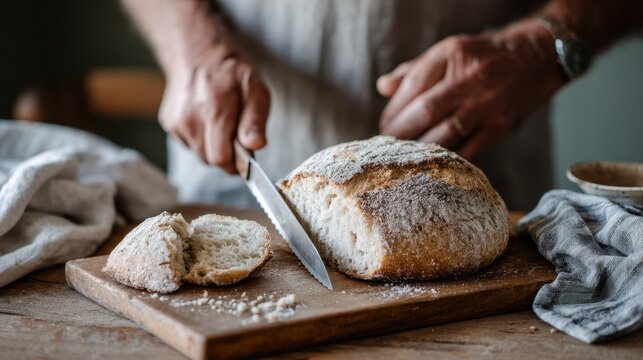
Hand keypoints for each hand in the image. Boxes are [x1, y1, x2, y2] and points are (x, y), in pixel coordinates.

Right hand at [159, 37, 269, 172]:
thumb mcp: (255, 89)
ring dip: (213, 145)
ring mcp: (176, 122)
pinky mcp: (168, 123)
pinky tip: (205, 118)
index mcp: (215, 109)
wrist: (196, 51)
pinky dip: (200, 137)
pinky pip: (189, 144)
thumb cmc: (231, 71)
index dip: (237, 161)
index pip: (221, 158)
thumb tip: (255, 146)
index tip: (245, 150)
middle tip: (234, 131)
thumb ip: (255, 120)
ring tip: (220, 121)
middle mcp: (190, 118)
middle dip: (227, 153)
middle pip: (210, 160)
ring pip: (199, 154)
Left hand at [378, 19, 563, 159]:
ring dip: (419, 148)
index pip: (413, 85)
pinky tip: (433, 162)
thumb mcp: (448, 52)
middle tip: (389, 144)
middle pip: (425, 111)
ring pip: (444, 134)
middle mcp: (469, 78)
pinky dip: (447, 159)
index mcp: (451, 55)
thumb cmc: (481, 57)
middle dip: (401, 132)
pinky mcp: (500, 127)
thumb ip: (413, 70)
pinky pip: (468, 150)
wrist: (535, 58)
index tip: (384, 124)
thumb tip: (382, 87)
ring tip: (406, 154)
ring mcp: (486, 104)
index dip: (394, 109)